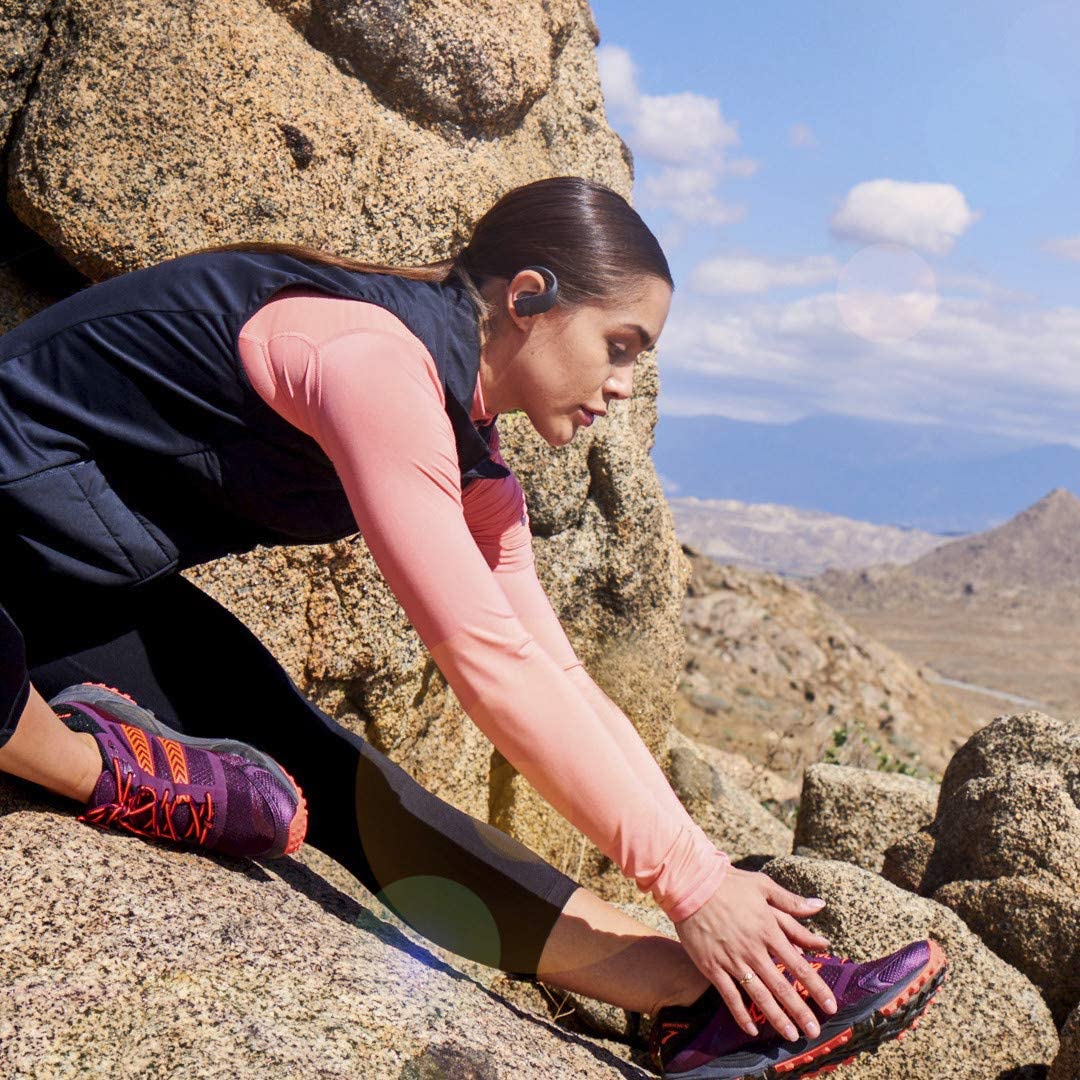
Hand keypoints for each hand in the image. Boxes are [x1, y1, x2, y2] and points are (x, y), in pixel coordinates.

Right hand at [673, 867, 837, 1041]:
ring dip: (777, 1018)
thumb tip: (820, 906)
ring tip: (791, 1036)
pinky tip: (751, 1029)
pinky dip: (741, 1013)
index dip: (817, 987)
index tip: (831, 1005)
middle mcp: (753, 949)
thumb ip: (791, 902)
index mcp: (769, 930)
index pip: (799, 965)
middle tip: (814, 1032)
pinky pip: (729, 995)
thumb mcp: (763, 886)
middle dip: (800, 1011)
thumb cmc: (729, 883)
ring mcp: (732, 960)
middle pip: (782, 986)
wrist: (690, 884)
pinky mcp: (712, 966)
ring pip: (759, 995)